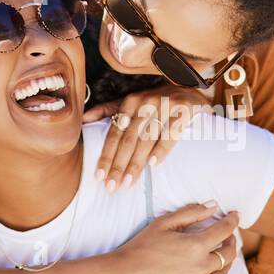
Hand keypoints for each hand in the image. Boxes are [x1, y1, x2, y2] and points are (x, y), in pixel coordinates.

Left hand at [82, 85, 214, 190]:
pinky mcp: (184, 110)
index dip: (106, 155)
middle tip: (112, 185)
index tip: (99, 176)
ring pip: (147, 139)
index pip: (115, 133)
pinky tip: (154, 164)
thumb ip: (109, 110)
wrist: (190, 88)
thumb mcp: (132, 100)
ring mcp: (165, 105)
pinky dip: (162, 149)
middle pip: (129, 139)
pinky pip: (171, 133)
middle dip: (119, 165)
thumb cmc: (157, 100)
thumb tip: (83, 120)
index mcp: (130, 101)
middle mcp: (145, 102)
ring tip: (129, 182)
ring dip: (137, 163)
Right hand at [111, 203, 239, 273]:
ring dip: (224, 263)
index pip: (225, 231)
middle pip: (229, 254)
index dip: (232, 221)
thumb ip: (191, 213)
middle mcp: (201, 268)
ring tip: (218, 256)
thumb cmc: (141, 246)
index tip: (235, 216)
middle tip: (226, 237)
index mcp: (196, 246)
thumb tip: (214, 206)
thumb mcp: (164, 223)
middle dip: (231, 242)